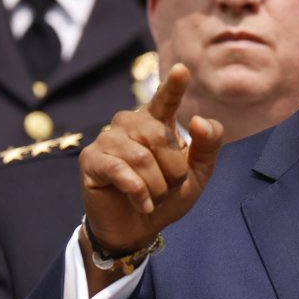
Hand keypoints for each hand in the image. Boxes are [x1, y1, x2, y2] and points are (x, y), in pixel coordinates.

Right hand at [80, 63, 222, 255]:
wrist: (139, 229)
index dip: (174, 85)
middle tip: (169, 188)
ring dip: (156, 185)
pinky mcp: (91, 159)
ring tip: (154, 197)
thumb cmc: (168, 196)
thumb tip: (199, 120)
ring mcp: (108, 139)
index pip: (166, 99)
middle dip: (173, 170)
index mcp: (157, 122)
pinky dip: (138, 191)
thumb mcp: (198, 173)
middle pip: (159, 136)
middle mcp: (130, 123)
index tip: (182, 69)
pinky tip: (143, 203)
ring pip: (141, 156)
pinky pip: (120, 170)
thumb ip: (208, 145)